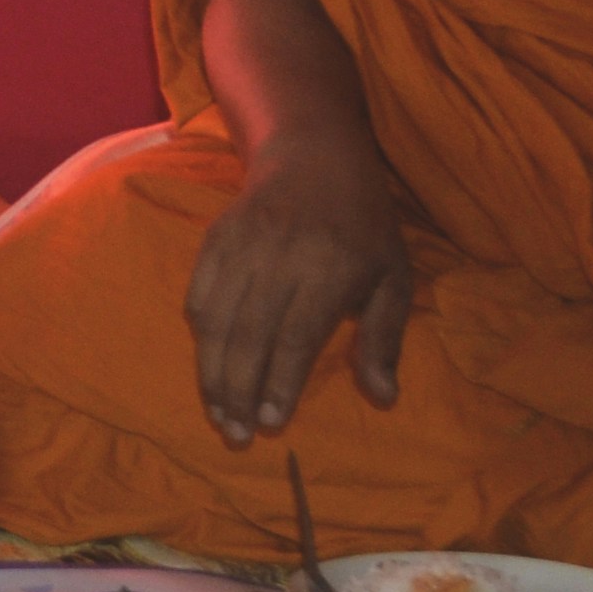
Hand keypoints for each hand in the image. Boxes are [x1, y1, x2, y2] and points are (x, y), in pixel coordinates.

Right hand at [186, 137, 412, 446]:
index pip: (297, 336)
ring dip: (213, 373)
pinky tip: (210, 366)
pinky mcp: (217, 239)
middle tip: (237, 435)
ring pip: (217, 321)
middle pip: (250, 335)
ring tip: (219, 412)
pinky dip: (201, 337)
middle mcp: (283, 256)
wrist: (316, 156)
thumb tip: (385, 397)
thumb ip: (385, 339)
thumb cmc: (364, 226)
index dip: (280, 383)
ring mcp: (244, 245)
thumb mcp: (394, 278)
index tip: (274, 424)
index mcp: (332, 268)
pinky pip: (199, 296)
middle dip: (239, 391)